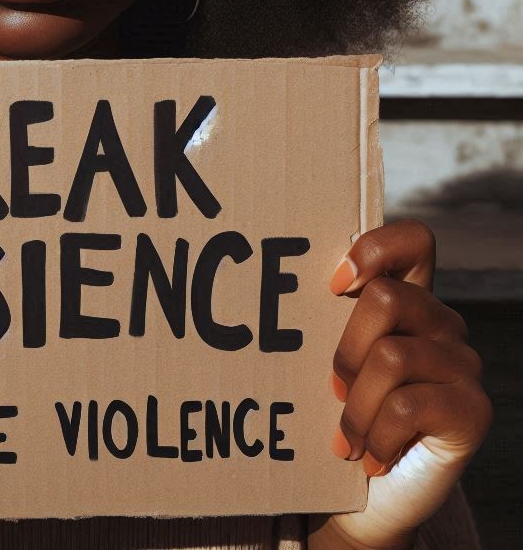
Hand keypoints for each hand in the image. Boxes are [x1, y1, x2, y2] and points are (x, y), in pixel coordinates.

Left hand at [310, 220, 491, 549]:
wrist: (366, 498)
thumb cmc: (336, 415)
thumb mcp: (327, 359)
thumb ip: (321, 317)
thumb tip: (265, 283)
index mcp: (409, 299)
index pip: (414, 239)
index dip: (375, 249)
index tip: (333, 285)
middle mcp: (443, 324)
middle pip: (387, 297)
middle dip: (345, 348)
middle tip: (331, 389)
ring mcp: (464, 365)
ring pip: (391, 356)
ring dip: (354, 406)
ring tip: (345, 435)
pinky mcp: (473, 410)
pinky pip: (408, 405)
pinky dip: (374, 435)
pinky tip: (368, 456)